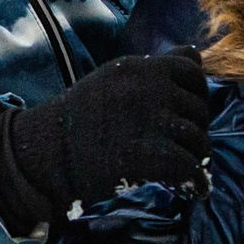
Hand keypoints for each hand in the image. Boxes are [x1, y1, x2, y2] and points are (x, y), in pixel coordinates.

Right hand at [0, 46, 211, 227]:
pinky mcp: (149, 155)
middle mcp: (149, 88)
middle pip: (199, 109)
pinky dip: (197, 183)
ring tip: (185, 173)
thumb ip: (153, 71)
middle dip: (196, 131)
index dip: (196, 94)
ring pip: (198, 140)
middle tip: (182, 150)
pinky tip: (192, 190)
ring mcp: (150, 120)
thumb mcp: (113, 80)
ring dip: (197, 159)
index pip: (191, 70)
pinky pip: (190, 168)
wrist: (44, 153)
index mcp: (140, 67)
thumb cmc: (77, 120)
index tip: (186, 115)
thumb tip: (195, 52)